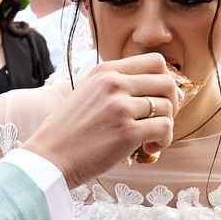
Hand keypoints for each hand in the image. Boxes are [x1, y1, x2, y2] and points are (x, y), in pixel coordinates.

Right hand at [21, 54, 179, 187]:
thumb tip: (169, 90)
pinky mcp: (126, 132)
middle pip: (167, 82)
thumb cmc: (69, 131)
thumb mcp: (89, 93)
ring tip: (149, 140)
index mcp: (105, 71)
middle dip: (172, 104)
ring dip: (166, 126)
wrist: (49, 158)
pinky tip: (148, 149)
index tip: (160, 99)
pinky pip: (164, 128)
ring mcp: (120, 107)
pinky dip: (163, 141)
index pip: (155, 62)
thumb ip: (118, 86)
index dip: (165, 81)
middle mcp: (114, 84)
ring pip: (167, 108)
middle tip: (159, 121)